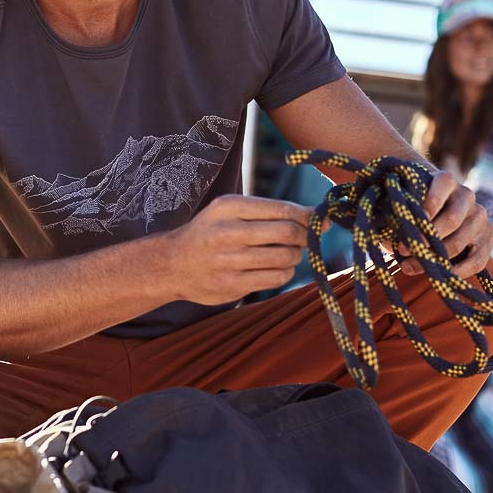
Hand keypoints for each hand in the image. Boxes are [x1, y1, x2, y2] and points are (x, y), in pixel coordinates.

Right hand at [164, 195, 310, 304]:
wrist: (173, 264)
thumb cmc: (211, 232)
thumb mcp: (230, 211)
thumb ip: (270, 211)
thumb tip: (318, 216)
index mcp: (228, 207)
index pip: (283, 210)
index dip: (308, 216)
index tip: (320, 219)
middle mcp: (226, 233)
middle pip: (288, 233)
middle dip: (306, 235)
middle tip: (306, 237)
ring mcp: (228, 261)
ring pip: (285, 257)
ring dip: (295, 255)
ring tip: (287, 252)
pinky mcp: (232, 285)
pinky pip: (276, 278)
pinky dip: (285, 272)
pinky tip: (277, 267)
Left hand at [395, 169, 492, 278]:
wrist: (434, 219)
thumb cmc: (413, 212)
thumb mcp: (406, 208)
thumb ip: (403, 216)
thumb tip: (393, 235)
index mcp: (446, 181)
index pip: (443, 184)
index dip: (429, 203)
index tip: (409, 221)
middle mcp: (467, 196)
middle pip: (452, 219)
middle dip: (426, 238)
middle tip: (404, 250)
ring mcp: (480, 216)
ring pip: (459, 242)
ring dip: (435, 258)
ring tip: (410, 266)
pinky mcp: (489, 236)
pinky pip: (477, 260)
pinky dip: (458, 272)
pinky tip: (440, 275)